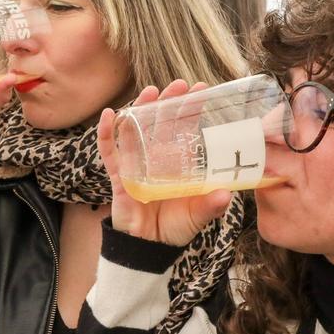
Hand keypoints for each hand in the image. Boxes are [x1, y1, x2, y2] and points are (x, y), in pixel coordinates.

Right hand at [100, 80, 231, 246]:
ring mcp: (136, 166)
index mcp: (178, 165)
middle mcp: (157, 161)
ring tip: (149, 92)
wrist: (148, 248)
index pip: (185, 131)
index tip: (201, 90)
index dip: (191, 111)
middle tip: (179, 84)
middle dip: (168, 104)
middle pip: (160, 125)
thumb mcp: (196, 217)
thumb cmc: (173, 229)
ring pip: (136, 131)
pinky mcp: (118, 176)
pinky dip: (107, 134)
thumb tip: (227, 194)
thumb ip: (211, 206)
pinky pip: (110, 152)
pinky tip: (109, 115)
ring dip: (140, 110)